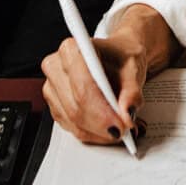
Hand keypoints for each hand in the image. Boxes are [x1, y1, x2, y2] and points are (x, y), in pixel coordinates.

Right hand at [40, 30, 148, 146]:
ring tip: (121, 130)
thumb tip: (128, 113)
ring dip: (98, 133)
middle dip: (101, 125)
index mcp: (71, 50)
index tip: (120, 124)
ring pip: (73, 122)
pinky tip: (108, 129)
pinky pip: (72, 128)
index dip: (101, 111)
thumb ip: (132, 91)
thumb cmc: (121, 58)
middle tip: (124, 131)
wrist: (116, 58)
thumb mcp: (133, 68)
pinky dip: (93, 134)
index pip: (82, 87)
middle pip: (75, 108)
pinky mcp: (55, 106)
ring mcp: (52, 88)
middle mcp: (55, 67)